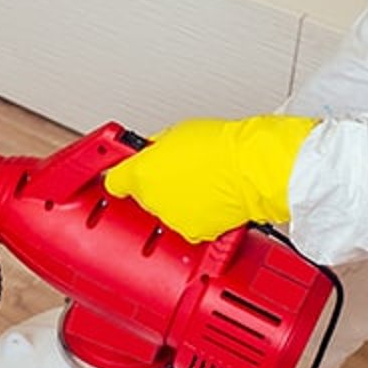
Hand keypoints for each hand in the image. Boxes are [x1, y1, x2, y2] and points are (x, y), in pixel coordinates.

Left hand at [102, 115, 316, 241]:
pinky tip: (209, 198)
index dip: (122, 176)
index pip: (114, 182)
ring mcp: (172, 220)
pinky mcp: (195, 234)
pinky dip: (196, 214)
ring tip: (200, 183)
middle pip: (142, 196)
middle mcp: (151, 202)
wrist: (252, 169)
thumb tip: (150, 152)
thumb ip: (154, 148)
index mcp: (141, 174)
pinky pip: (188, 223)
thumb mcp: (176, 133)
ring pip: (165, 211)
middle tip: (177, 170)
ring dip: (176, 201)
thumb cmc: (221, 147)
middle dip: (154, 185)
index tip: (124, 173)